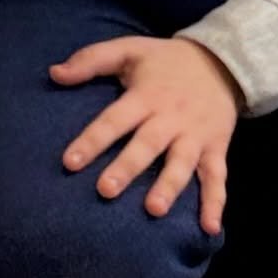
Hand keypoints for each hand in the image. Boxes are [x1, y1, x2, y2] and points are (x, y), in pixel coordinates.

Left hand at [51, 35, 240, 236]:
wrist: (224, 61)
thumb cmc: (166, 61)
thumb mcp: (130, 49)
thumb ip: (91, 60)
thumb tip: (54, 73)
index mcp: (146, 96)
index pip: (115, 119)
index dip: (93, 139)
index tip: (70, 162)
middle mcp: (171, 118)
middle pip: (147, 145)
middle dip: (127, 167)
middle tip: (105, 191)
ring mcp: (195, 136)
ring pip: (182, 164)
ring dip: (169, 186)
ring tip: (154, 210)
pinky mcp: (216, 148)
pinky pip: (217, 178)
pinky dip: (215, 203)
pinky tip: (209, 228)